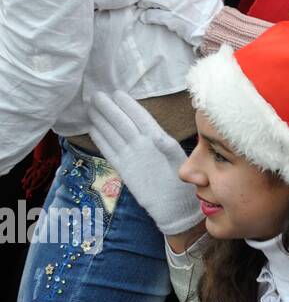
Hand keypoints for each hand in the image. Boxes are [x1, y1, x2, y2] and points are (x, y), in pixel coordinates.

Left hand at [88, 91, 200, 234]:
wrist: (175, 208)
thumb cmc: (184, 181)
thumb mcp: (180, 157)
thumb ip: (164, 142)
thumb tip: (152, 132)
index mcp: (159, 141)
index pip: (139, 117)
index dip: (127, 105)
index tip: (117, 93)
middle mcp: (142, 147)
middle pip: (121, 123)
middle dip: (108, 108)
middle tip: (95, 95)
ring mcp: (130, 159)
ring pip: (111, 134)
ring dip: (100, 119)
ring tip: (91, 108)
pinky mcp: (123, 171)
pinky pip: (108, 151)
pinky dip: (99, 138)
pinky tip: (93, 129)